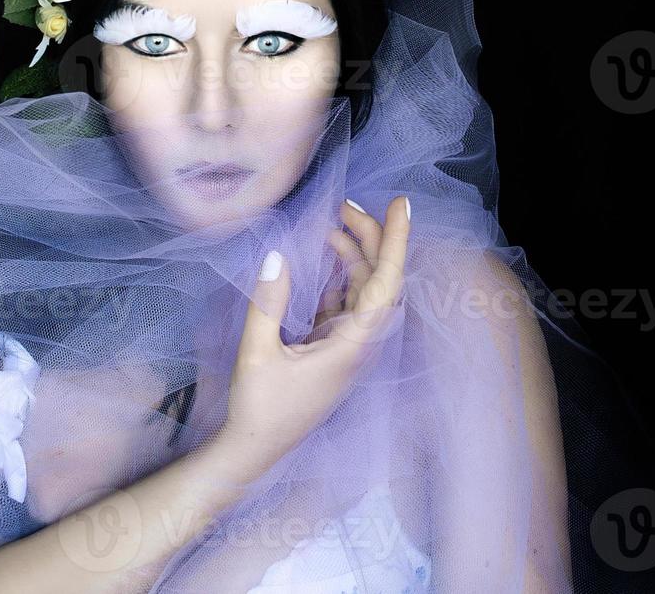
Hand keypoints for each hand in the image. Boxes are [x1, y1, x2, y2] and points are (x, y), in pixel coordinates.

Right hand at [214, 195, 410, 475]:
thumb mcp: (257, 352)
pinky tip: (327, 255)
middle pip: (379, 281)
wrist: (255, 449)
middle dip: (370, 238)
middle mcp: (360, 344)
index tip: (400, 204)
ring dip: (354, 255)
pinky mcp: (334, 349)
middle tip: (347, 205)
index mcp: (354, 345)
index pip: (386, 283)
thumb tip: (277, 255)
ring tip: (335, 222)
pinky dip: (341, 276)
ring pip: (364, 290)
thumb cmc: (259, 407)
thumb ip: (268, 302)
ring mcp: (349, 347)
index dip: (396, 241)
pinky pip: (347, 303)